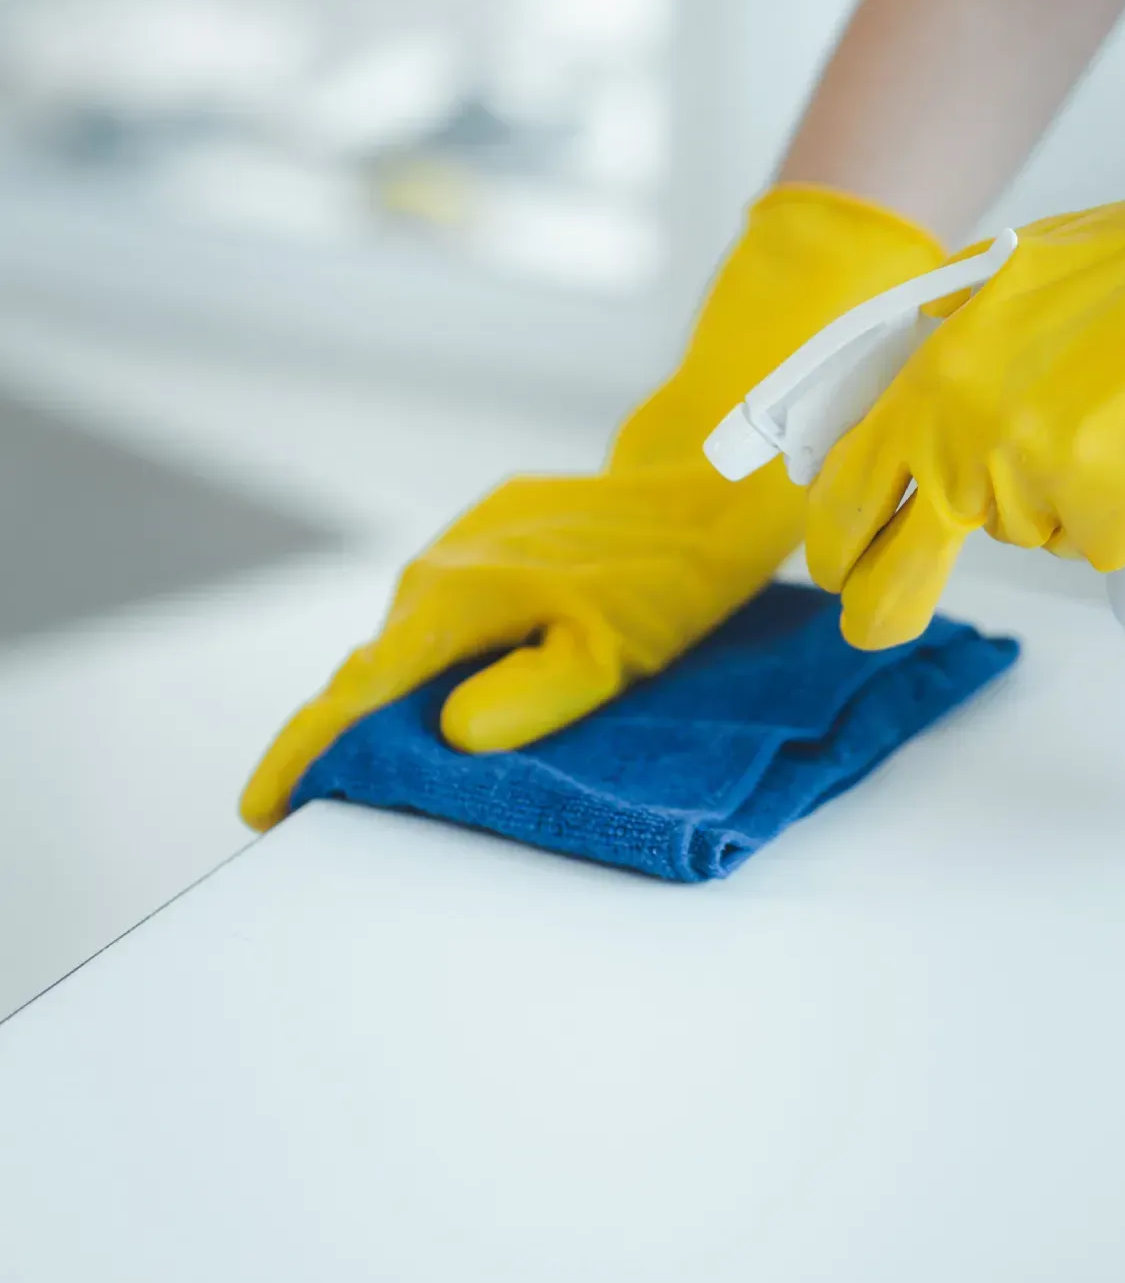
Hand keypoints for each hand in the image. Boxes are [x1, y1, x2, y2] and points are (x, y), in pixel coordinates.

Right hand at [242, 187, 941, 828]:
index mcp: (456, 602)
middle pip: (373, 670)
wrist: (704, 476)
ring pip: (411, 639)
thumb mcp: (611, 652)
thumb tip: (447, 734)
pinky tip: (464, 687)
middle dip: (347, 737)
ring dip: (400, 697)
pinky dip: (441, 656)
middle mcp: (438, 569)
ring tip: (399, 761)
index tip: (262, 806)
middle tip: (337, 804)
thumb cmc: (666, 575)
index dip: (304, 751)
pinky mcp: (488, 533)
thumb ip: (529, 695)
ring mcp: (459, 544)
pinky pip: (445, 610)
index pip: (358, 691)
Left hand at [804, 170, 1124, 648]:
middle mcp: (973, 449)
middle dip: (881, 602)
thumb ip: (948, 325)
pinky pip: (1089, 534)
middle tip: (868, 625)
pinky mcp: (1108, 524)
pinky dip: (1110, 506)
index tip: (829, 562)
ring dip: (1046, 496)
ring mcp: (1041, 492)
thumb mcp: (1010, 273)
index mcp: (934, 385)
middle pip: (905, 564)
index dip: (831, 536)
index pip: (849, 486)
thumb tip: (910, 358)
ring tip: (1101, 419)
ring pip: (1023, 526)